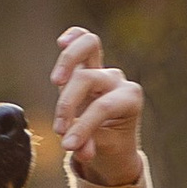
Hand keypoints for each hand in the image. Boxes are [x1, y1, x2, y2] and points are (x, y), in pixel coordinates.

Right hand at [51, 25, 144, 186]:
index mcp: (130, 99)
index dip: (82, 126)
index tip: (68, 146)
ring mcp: (103, 69)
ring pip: (89, 45)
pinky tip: (63, 42)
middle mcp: (118, 80)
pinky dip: (73, 37)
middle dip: (68, 104)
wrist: (112, 142)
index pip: (102, 106)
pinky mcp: (87, 65)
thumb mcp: (102, 150)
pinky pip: (83, 39)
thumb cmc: (110, 145)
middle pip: (87, 79)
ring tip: (56, 81)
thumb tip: (72, 144)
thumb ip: (87, 143)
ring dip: (68, 61)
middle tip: (59, 130)